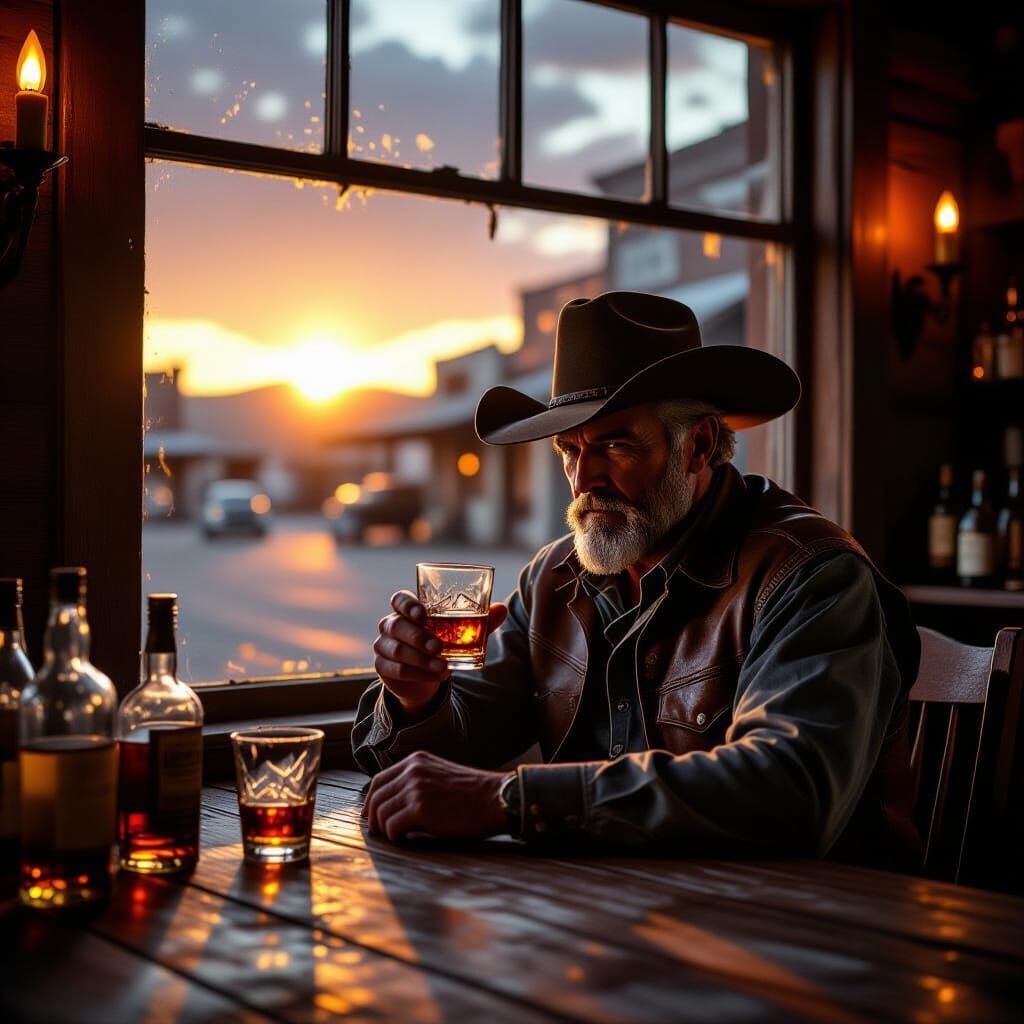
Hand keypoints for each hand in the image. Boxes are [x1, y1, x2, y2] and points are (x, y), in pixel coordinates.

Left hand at [362, 750, 509, 840]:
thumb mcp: (440, 775)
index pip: (379, 780)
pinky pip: (391, 826)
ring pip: (380, 812)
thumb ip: (418, 781)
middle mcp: (412, 771)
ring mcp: (415, 789)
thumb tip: (395, 803)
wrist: (496, 799)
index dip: (371, 800)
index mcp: (416, 761)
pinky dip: (395, 836)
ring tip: (397, 836)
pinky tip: (406, 838)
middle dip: (373, 818)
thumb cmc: (473, 794)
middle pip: (376, 797)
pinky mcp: (420, 809)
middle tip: (380, 832)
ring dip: (385, 828)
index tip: (372, 815)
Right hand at [374, 590, 507, 715]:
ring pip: (397, 650)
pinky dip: (418, 673)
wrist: (427, 676)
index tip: (423, 613)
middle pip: (396, 625)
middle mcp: (390, 624)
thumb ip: (480, 620)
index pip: (399, 600)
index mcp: (406, 610)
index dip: (407, 604)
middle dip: (418, 636)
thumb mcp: (461, 632)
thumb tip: (502, 609)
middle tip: (439, 647)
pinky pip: (396, 670)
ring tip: (443, 666)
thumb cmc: (442, 643)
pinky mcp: (383, 667)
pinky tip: (436, 676)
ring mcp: (383, 646)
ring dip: (421, 659)